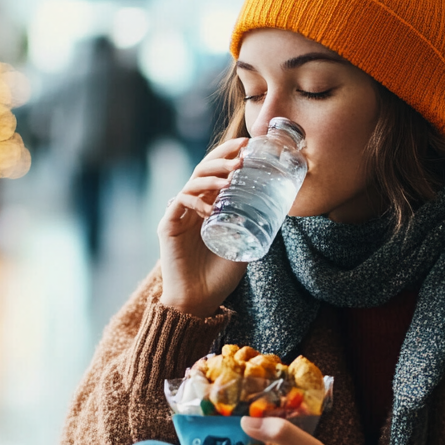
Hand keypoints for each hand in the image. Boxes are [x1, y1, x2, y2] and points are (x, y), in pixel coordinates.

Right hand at [158, 137, 250, 317]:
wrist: (198, 301)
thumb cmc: (219, 277)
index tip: (246, 143)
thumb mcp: (244, 246)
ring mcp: (179, 215)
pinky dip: (194, 200)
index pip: (216, 172)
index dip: (228, 155)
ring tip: (231, 177)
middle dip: (222, 158)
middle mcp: (192, 206)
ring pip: (192, 182)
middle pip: (203, 170)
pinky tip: (209, 207)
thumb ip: (252, 228)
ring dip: (212, 177)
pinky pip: (178, 203)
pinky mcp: (167, 226)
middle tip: (241, 155)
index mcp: (208, 206)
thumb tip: (277, 209)